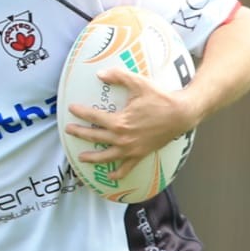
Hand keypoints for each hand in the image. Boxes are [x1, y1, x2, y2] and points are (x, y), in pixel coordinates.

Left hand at [62, 66, 193, 181]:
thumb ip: (119, 77)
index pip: (94, 117)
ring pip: (106, 156)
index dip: (81, 113)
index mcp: (119, 122)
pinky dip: (118, 173)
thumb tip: (100, 74)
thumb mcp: (139, 83)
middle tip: (68, 130)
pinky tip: (111, 176)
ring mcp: (131, 149)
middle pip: (95, 137)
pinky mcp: (140, 154)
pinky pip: (127, 168)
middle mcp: (122, 138)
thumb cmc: (160, 98)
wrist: (181, 114)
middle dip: (80, 133)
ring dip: (92, 158)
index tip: (71, 109)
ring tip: (81, 157)